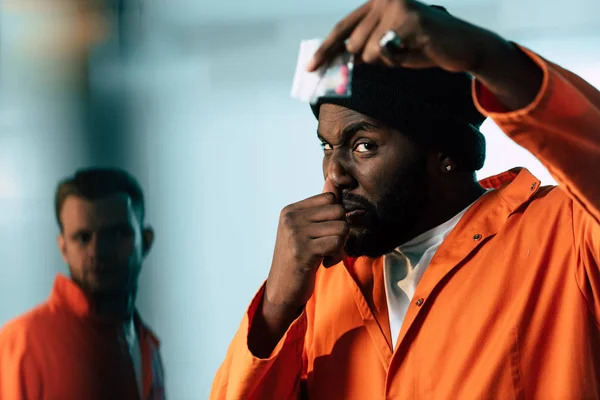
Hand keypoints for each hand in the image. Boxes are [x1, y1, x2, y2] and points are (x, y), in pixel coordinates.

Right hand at [265, 179, 347, 307]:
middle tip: (328, 247)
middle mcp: (291, 218)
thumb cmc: (298, 259)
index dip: (336, 217)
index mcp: (291, 210)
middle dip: (341, 231)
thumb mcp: (307, 230)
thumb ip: (321, 207)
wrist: (282, 289)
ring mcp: (295, 234)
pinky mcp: (302, 251)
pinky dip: (336, 256)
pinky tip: (324, 263)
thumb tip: (337, 178)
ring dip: (340, 246)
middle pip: (339, 211)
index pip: (330, 198)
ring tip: (325, 256)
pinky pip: (337, 243)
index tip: (325, 234)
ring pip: (341, 228)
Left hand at [307, 0, 497, 72]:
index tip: (310, 68)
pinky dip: (397, 60)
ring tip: (409, 49)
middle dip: (372, 58)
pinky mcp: (405, 18)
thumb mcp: (388, 46)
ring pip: (366, 52)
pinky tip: (415, 49)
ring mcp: (394, 5)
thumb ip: (363, 48)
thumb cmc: (424, 46)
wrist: (463, 46)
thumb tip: (335, 62)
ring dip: (387, 61)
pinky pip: (383, 53)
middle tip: (399, 51)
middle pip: (353, 45)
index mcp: (375, 2)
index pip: (342, 28)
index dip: (325, 49)